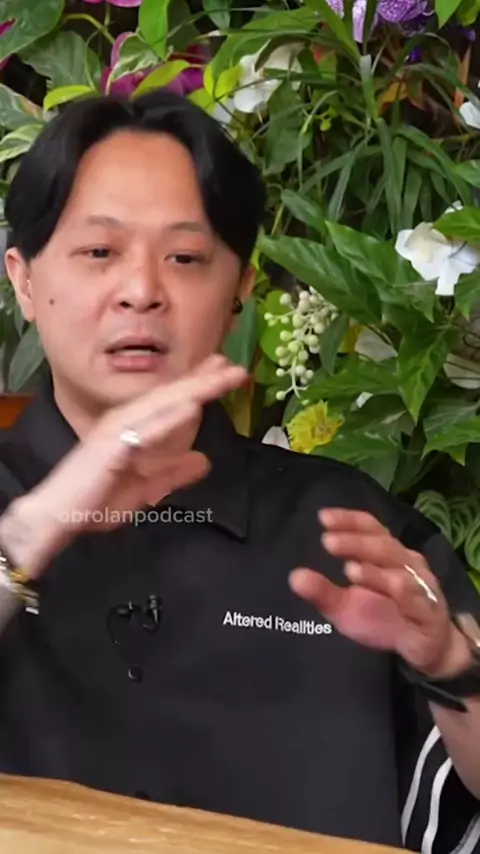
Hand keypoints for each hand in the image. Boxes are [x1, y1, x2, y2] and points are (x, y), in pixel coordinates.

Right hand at [3, 355, 246, 576]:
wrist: (56, 517)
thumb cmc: (93, 500)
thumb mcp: (145, 487)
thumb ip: (173, 473)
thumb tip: (204, 461)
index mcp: (132, 427)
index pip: (171, 402)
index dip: (199, 385)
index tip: (226, 371)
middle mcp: (124, 421)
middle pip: (171, 396)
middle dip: (203, 379)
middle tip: (233, 365)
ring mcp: (116, 430)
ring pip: (162, 404)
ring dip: (193, 388)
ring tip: (221, 376)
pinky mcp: (111, 446)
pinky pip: (146, 429)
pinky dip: (169, 416)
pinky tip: (192, 405)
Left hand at [289, 508, 470, 677]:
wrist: (425, 647)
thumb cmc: (383, 618)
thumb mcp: (346, 607)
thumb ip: (323, 592)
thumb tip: (294, 577)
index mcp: (387, 554)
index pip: (371, 528)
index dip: (350, 520)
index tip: (323, 517)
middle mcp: (407, 564)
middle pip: (383, 546)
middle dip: (355, 543)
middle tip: (328, 541)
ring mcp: (422, 587)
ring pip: (400, 573)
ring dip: (376, 570)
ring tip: (349, 569)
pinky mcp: (431, 613)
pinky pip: (420, 601)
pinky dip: (407, 593)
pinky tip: (393, 588)